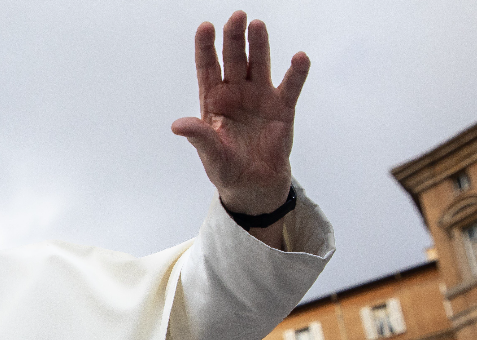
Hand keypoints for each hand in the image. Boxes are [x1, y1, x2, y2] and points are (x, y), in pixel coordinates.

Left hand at [171, 11, 309, 214]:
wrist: (253, 185)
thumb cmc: (226, 167)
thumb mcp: (209, 154)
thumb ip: (199, 136)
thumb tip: (177, 125)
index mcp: (213, 100)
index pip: (207, 68)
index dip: (205, 47)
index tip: (205, 27)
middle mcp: (235, 93)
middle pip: (233, 59)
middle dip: (233, 38)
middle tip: (237, 16)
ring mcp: (259, 97)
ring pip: (258, 65)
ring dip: (258, 45)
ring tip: (257, 25)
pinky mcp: (282, 108)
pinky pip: (290, 87)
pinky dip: (295, 73)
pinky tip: (299, 57)